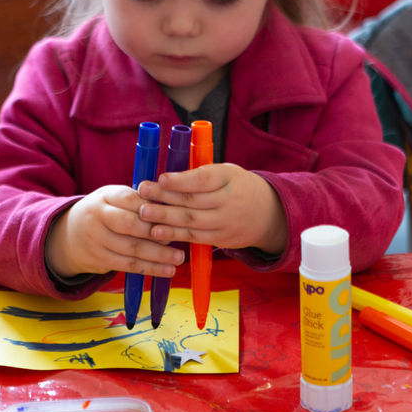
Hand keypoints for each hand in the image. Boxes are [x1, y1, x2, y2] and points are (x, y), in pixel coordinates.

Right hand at [45, 185, 184, 278]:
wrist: (69, 235)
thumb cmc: (104, 212)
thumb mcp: (114, 198)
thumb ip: (138, 201)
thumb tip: (170, 208)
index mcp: (105, 196)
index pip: (130, 200)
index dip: (151, 208)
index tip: (171, 213)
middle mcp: (97, 216)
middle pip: (129, 225)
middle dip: (156, 232)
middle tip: (179, 236)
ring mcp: (96, 240)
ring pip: (131, 248)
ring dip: (158, 255)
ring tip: (178, 257)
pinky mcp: (100, 260)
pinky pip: (128, 265)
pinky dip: (150, 268)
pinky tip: (167, 270)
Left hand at [136, 163, 287, 254]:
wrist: (269, 214)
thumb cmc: (238, 187)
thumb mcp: (226, 172)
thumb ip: (200, 173)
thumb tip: (165, 177)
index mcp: (229, 178)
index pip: (203, 179)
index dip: (182, 180)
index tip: (161, 178)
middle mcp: (228, 201)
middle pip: (193, 200)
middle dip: (164, 197)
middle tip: (142, 192)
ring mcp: (225, 223)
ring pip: (191, 221)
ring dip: (165, 218)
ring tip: (144, 214)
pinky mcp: (221, 239)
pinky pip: (194, 237)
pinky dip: (174, 235)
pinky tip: (156, 233)